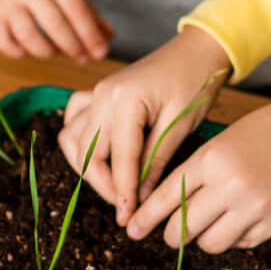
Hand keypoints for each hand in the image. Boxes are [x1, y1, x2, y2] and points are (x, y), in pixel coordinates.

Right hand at [0, 0, 114, 62]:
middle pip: (54, 24)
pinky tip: (33, 49)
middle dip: (73, 46)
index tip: (101, 53)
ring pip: (28, 37)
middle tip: (85, 58)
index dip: (90, 34)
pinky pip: (4, 43)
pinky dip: (20, 52)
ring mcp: (6, 2)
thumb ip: (89, 11)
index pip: (75, 9)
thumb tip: (108, 37)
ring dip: (49, 52)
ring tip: (60, 51)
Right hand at [57, 26, 230, 224]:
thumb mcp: (180, 124)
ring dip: (88, 166)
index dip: (123, 192)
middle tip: (127, 207)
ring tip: (115, 185)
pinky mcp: (98, 94)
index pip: (119, 158)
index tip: (128, 219)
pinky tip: (101, 154)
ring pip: (73, 140)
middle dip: (104, 185)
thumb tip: (140, 199)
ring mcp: (96, 92)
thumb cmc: (195, 81)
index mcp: (125, 100)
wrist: (197, 51)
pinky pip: (75, 120)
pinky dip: (81, 141)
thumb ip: (156, 161)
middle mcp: (102, 95)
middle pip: (87, 153)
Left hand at [124, 95, 270, 253]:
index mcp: (213, 159)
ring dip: (205, 237)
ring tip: (212, 223)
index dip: (146, 217)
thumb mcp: (224, 141)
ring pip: (211, 243)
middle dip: (173, 233)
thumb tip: (172, 208)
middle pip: (183, 229)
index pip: (168, 197)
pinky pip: (242, 244)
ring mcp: (256, 207)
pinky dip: (235, 236)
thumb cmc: (267, 130)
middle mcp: (231, 186)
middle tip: (174, 230)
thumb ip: (199, 173)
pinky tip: (242, 218)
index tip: (133, 230)